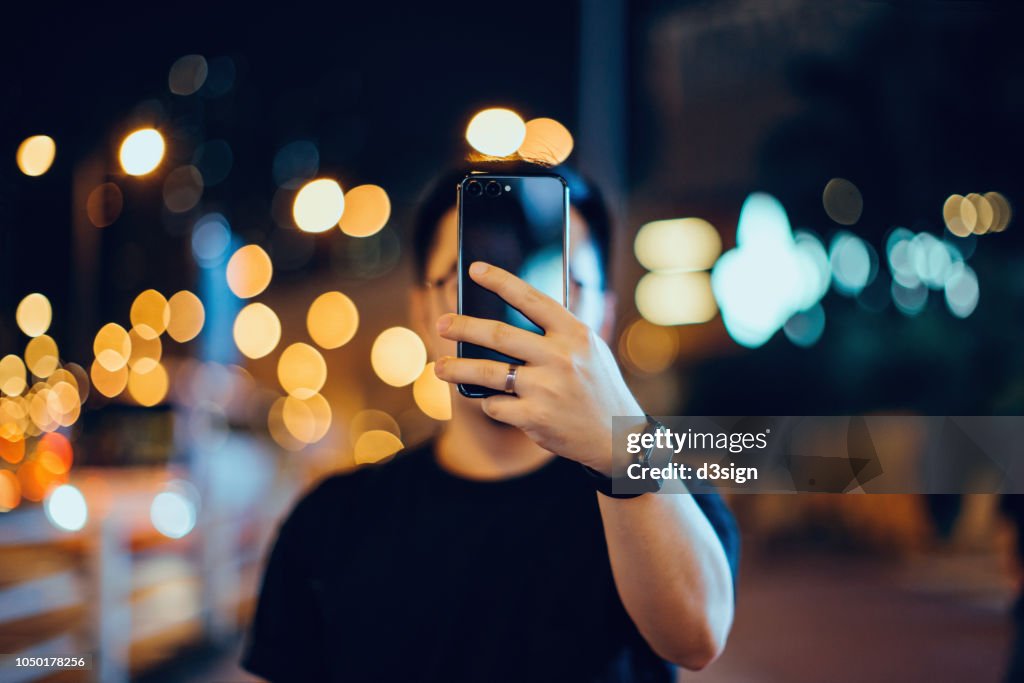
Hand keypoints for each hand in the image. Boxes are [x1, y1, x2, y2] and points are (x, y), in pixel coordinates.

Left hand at [433, 261, 645, 474]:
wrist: (616, 437)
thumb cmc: (597, 386)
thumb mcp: (590, 349)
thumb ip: (558, 332)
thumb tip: (507, 315)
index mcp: (574, 333)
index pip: (531, 299)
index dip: (500, 281)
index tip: (475, 269)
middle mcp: (560, 357)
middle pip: (499, 335)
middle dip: (463, 327)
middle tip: (442, 324)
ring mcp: (547, 388)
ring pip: (487, 372)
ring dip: (457, 369)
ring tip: (439, 367)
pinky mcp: (535, 417)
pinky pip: (495, 405)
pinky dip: (489, 403)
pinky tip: (492, 402)